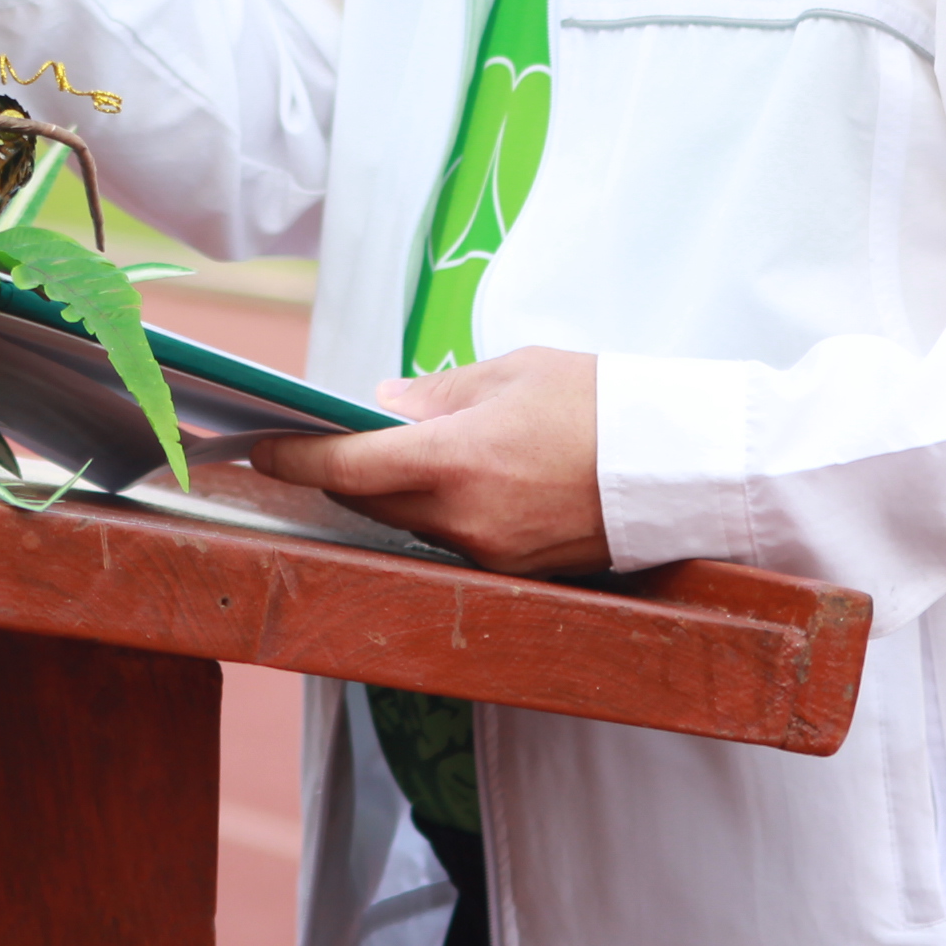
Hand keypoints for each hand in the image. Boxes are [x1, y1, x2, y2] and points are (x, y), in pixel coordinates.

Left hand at [248, 348, 609, 575]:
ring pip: (411, 522)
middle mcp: (465, 520)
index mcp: (458, 461)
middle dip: (343, 469)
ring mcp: (491, 555)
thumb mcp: (514, 372)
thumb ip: (438, 392)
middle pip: (370, 499)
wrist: (685, 466)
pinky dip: (442, 509)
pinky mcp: (517, 573)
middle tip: (330, 434)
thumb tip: (383, 404)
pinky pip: (454, 539)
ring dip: (396, 489)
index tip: (260, 446)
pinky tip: (458, 478)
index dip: (294, 457)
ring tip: (407, 446)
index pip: (348, 465)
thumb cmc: (604, 403)